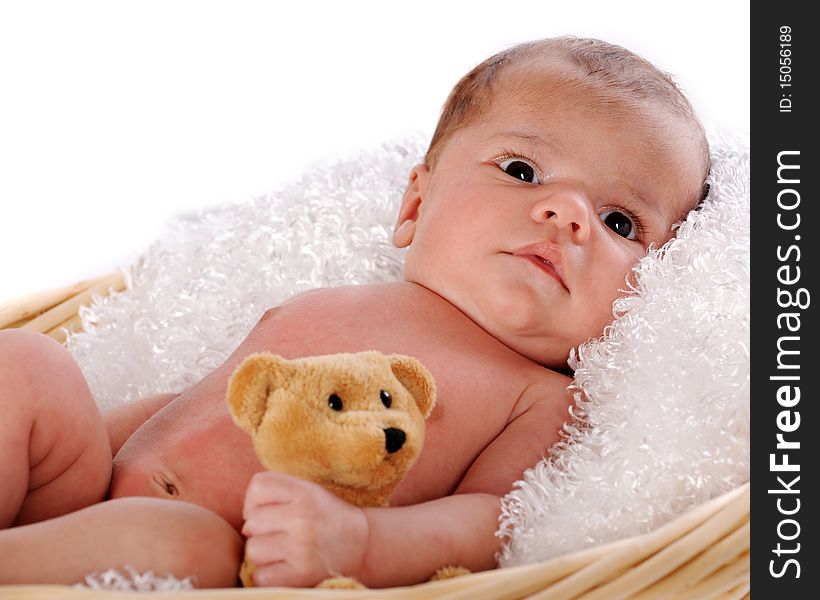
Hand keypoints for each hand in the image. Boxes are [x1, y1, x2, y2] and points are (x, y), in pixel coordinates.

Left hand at [241, 472, 369, 587]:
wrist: (362, 544)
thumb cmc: (326, 516)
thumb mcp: (308, 491)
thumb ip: (277, 490)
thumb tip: (244, 516)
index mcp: (304, 492)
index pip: (257, 487)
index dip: (254, 501)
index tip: (267, 511)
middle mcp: (303, 517)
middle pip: (251, 522)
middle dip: (259, 530)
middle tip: (277, 534)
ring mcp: (302, 546)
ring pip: (253, 550)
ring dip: (262, 554)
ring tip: (280, 551)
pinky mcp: (302, 574)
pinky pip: (261, 576)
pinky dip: (267, 575)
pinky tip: (282, 568)